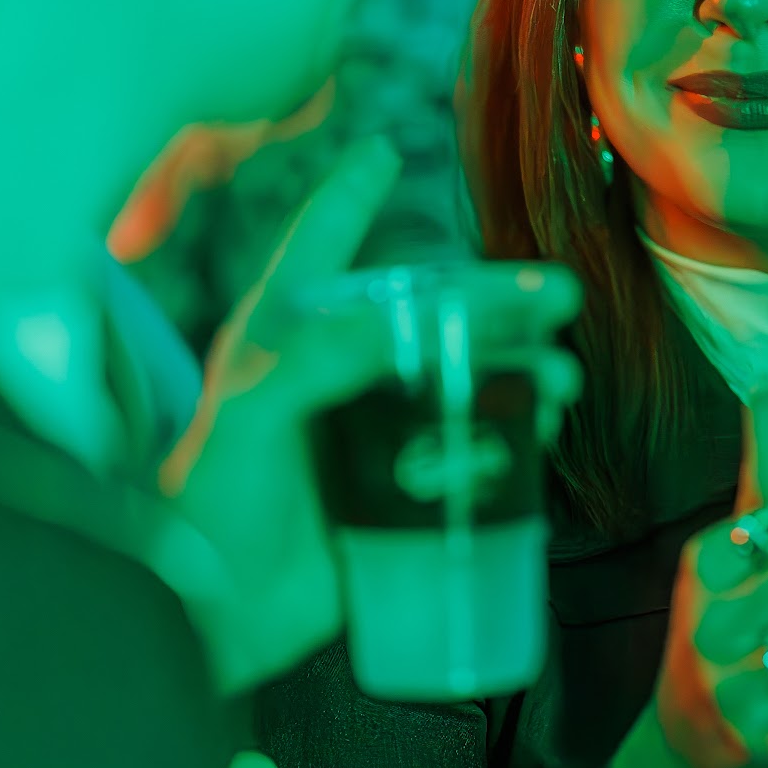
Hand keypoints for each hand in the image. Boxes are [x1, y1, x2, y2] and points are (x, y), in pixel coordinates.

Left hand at [159, 135, 582, 692]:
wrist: (212, 616)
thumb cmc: (207, 504)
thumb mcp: (251, 415)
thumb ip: (320, 359)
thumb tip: (405, 325)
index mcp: (280, 339)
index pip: (317, 248)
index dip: (349, 196)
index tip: (380, 150)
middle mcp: (329, 377)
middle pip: (422, 317)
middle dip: (494, 302)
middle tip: (557, 298)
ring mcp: (366, 435)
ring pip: (457, 384)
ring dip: (516, 374)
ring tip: (559, 382)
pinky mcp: (393, 495)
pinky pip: (464, 457)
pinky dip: (508, 442)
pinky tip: (539, 435)